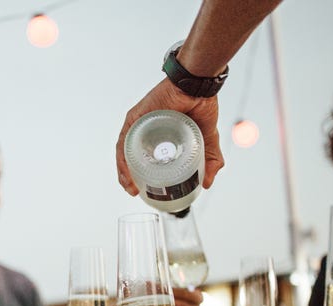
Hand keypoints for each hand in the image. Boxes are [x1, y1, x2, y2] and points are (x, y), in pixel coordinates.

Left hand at [116, 78, 223, 195]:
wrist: (199, 85)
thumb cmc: (202, 106)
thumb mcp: (207, 140)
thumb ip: (209, 160)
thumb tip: (206, 184)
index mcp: (159, 136)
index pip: (146, 160)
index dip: (144, 178)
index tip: (147, 192)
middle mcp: (145, 131)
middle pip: (132, 158)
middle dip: (131, 178)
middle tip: (136, 193)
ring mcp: (138, 125)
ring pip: (125, 152)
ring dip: (125, 172)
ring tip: (130, 187)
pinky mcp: (134, 118)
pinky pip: (124, 141)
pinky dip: (123, 158)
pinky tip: (126, 171)